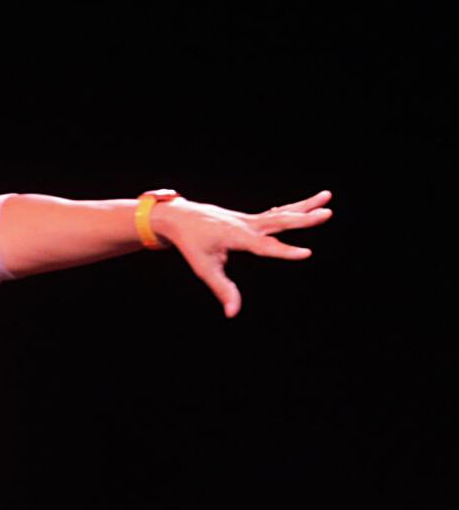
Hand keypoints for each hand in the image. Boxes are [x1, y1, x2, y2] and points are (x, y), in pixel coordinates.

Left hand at [152, 190, 332, 316]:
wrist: (181, 218)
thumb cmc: (192, 244)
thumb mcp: (204, 268)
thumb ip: (222, 289)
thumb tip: (232, 313)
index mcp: (236, 237)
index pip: (265, 247)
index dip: (286, 251)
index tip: (308, 253)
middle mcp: (247, 225)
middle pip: (279, 221)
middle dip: (304, 218)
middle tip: (328, 212)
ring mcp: (250, 219)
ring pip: (282, 212)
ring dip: (306, 205)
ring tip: (328, 196)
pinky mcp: (250, 219)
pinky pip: (276, 214)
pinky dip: (293, 209)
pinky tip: (311, 205)